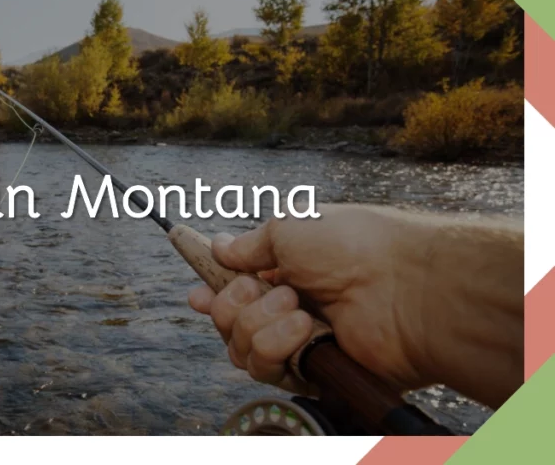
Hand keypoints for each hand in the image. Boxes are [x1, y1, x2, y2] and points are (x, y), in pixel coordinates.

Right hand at [187, 204, 522, 408]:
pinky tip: (305, 330)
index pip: (235, 287)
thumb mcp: (290, 228)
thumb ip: (248, 244)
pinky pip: (265, 368)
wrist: (406, 287)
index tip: (196, 293)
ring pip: (239, 348)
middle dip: (232, 304)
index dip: (212, 291)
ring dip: (258, 324)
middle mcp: (289, 307)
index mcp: (287, 269)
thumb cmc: (354, 246)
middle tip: (264, 287)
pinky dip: (277, 345)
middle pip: (227, 321)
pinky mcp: (309, 372)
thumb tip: (219, 247)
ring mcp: (298, 341)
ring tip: (297, 308)